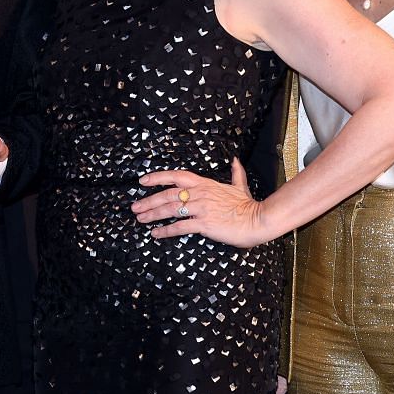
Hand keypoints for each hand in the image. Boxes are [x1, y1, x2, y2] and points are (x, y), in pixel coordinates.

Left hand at [133, 158, 269, 247]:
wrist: (258, 220)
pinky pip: (180, 227)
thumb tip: (235, 160)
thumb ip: (235, 173)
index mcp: (205, 184)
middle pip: (168, 194)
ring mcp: (201, 209)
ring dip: (152, 214)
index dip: (158, 177)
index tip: (143, 181)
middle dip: (149, 201)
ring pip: (170, 209)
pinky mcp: (204, 224)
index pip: (176, 176)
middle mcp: (200, 194)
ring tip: (140, 219)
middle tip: (135, 207)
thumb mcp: (239, 186)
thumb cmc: (248, 205)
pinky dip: (165, 230)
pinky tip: (155, 233)